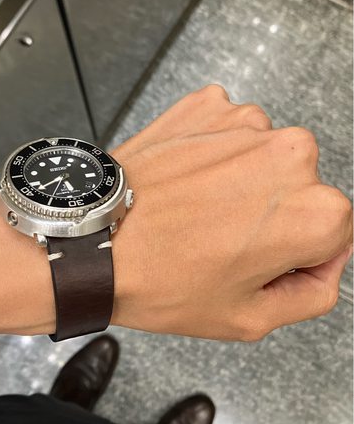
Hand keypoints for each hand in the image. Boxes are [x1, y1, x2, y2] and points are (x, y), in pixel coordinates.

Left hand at [111, 85, 351, 339]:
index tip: (258, 257)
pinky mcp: (209, 105)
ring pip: (264, 158)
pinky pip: (228, 132)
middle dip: (271, 213)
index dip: (296, 252)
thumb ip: (313, 292)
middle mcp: (290, 155)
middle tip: (220, 237)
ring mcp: (247, 122)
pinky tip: (185, 180)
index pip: (335, 232)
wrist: (94, 238)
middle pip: (300, 189)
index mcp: (314, 211)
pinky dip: (212, 153)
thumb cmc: (161, 278)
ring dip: (240, 179)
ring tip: (196, 208)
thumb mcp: (251, 317)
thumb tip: (327, 262)